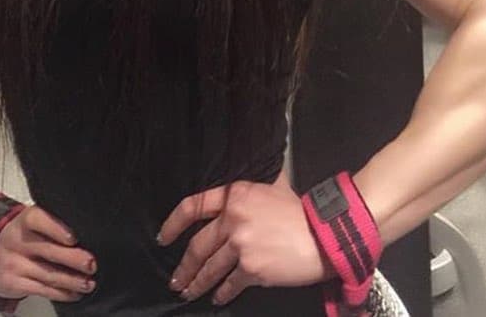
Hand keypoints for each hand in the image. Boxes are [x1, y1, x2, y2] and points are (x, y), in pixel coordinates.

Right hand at [0, 203, 98, 303]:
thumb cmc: (22, 235)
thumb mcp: (32, 223)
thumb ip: (52, 224)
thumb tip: (86, 234)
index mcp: (25, 220)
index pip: (38, 220)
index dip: (56, 229)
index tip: (73, 238)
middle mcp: (17, 241)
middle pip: (48, 250)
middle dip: (73, 259)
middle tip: (91, 264)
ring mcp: (14, 264)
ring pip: (48, 274)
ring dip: (72, 281)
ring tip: (88, 283)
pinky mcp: (13, 284)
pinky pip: (42, 290)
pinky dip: (61, 293)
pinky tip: (74, 293)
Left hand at [157, 176, 329, 306]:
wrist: (322, 234)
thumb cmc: (300, 211)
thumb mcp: (271, 187)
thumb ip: (249, 191)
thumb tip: (238, 190)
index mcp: (234, 195)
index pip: (193, 206)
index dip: (173, 224)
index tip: (163, 238)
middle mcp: (232, 218)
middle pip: (197, 245)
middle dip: (183, 267)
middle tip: (176, 280)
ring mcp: (240, 244)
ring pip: (210, 268)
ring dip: (197, 283)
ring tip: (188, 293)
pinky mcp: (252, 269)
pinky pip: (229, 284)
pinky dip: (222, 294)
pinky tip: (218, 298)